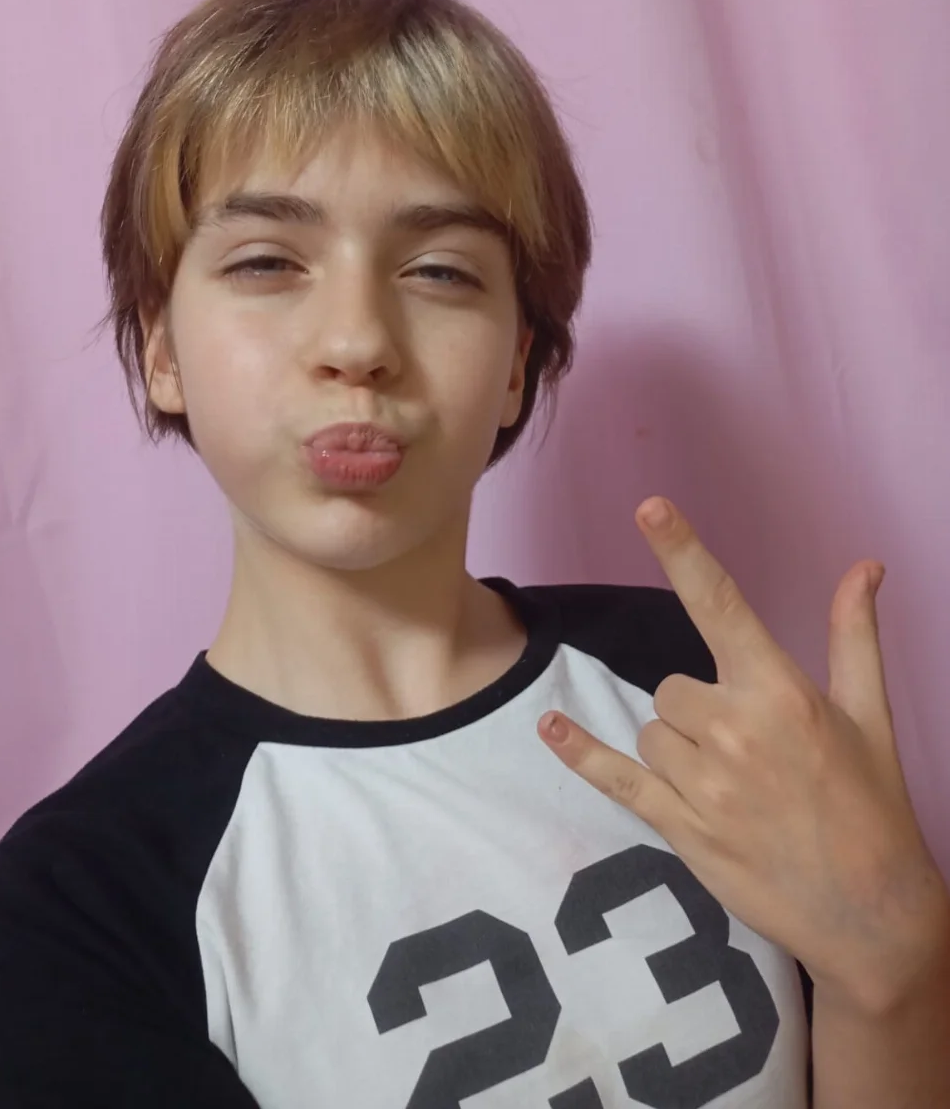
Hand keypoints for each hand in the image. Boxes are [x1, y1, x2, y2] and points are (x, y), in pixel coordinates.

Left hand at [538, 497, 949, 1013]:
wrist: (872, 915)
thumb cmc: (873, 808)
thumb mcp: (869, 716)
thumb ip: (853, 635)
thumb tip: (863, 566)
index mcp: (781, 693)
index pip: (721, 605)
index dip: (682, 551)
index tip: (649, 507)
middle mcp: (735, 732)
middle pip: (672, 686)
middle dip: (700, 709)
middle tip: (750, 752)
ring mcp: (704, 784)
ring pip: (653, 731)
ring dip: (679, 749)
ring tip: (736, 788)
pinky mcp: (681, 829)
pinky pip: (616, 777)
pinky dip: (581, 754)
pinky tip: (549, 729)